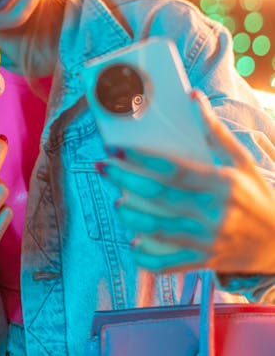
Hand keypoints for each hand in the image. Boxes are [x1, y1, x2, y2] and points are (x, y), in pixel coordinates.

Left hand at [95, 91, 274, 274]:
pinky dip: (149, 259)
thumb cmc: (257, 195)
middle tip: (102, 168)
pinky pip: (170, 263)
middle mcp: (213, 212)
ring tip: (116, 203)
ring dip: (130, 216)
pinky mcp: (205, 261)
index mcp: (221, 183)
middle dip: (124, 180)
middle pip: (158, 196)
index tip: (116, 149)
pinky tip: (134, 246)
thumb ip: (214, 131)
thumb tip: (192, 96)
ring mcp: (208, 240)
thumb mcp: (241, 160)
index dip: (140, 158)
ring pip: (159, 229)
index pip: (172, 169)